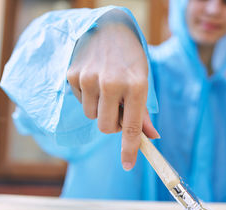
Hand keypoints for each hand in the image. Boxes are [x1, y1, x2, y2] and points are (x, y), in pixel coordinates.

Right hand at [67, 23, 159, 170]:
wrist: (109, 28)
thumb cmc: (130, 59)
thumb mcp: (143, 81)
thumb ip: (143, 112)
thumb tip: (151, 137)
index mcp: (136, 85)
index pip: (131, 127)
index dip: (129, 149)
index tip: (128, 165)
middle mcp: (112, 83)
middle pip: (106, 127)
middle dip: (113, 124)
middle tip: (118, 107)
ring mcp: (90, 78)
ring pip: (91, 116)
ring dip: (99, 108)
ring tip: (106, 88)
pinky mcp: (73, 75)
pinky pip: (80, 101)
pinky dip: (88, 96)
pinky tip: (94, 79)